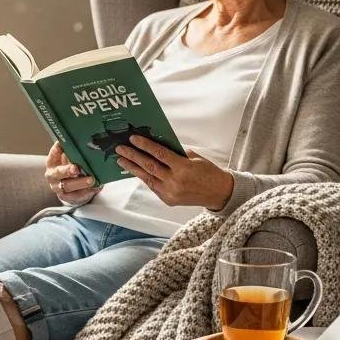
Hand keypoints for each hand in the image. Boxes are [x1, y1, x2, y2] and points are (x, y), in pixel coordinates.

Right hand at [45, 142, 100, 205]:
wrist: (71, 187)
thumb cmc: (71, 168)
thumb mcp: (70, 159)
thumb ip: (73, 153)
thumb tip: (84, 144)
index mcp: (52, 162)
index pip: (53, 154)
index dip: (58, 149)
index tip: (62, 144)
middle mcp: (52, 174)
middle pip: (58, 172)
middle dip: (67, 170)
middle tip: (76, 169)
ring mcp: (58, 187)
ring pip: (68, 185)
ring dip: (80, 182)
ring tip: (91, 180)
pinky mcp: (66, 197)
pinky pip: (76, 195)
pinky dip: (86, 191)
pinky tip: (94, 187)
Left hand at [114, 136, 233, 208]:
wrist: (218, 193)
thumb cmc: (208, 172)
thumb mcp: (194, 158)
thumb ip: (176, 153)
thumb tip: (157, 146)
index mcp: (183, 168)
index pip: (160, 154)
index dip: (145, 146)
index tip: (133, 139)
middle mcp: (175, 182)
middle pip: (149, 166)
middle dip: (133, 156)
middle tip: (121, 149)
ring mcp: (170, 193)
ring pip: (147, 178)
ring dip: (133, 168)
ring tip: (122, 160)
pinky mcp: (168, 200)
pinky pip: (153, 186)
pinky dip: (144, 177)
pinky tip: (136, 170)